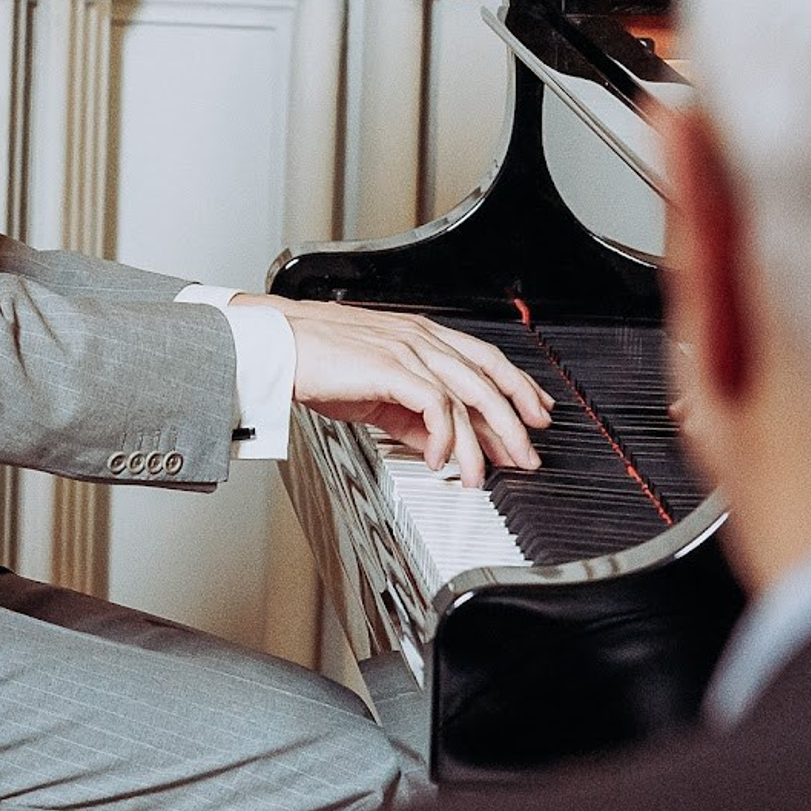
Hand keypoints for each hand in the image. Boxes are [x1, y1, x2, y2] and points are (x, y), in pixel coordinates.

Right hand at [270, 301, 551, 488]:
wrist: (274, 347)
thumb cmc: (313, 361)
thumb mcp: (374, 389)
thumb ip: (410, 411)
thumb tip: (439, 443)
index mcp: (419, 334)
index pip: (485, 358)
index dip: (517, 386)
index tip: (536, 414)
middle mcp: (420, 337)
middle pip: (488, 376)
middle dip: (515, 420)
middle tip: (528, 455)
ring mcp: (407, 349)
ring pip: (467, 394)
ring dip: (482, 441)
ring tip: (481, 475)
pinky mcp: (391, 367)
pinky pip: (435, 406)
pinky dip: (444, 437)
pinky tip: (439, 459)